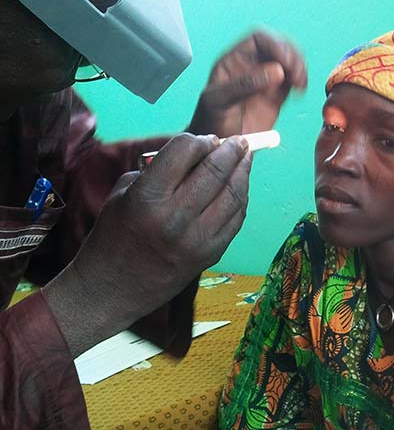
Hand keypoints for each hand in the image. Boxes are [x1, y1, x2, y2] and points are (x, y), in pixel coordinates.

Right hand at [43, 133, 251, 356]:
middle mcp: (174, 217)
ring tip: (245, 159)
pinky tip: (240, 187)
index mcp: (147, 197)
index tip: (207, 140)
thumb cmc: (115, 235)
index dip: (200, 140)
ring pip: (232, 194)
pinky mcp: (210, 254)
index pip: (184, 150)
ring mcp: (196, 238)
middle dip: (231, 150)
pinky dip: (241, 198)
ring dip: (243, 171)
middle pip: (215, 170)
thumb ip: (159, 170)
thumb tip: (200, 152)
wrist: (112, 289)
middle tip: (239, 142)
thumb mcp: (124, 193)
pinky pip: (236, 219)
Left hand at [187, 30, 306, 137]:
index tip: (285, 62)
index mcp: (234, 60)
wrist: (218, 145)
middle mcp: (252, 65)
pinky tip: (300, 90)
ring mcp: (266, 78)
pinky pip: (294, 78)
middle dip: (292, 56)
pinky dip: (301, 80)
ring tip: (300, 85)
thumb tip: (277, 71)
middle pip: (279, 46)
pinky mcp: (277, 94)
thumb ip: (245, 84)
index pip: (259, 39)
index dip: (275, 44)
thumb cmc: (211, 121)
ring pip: (290, 60)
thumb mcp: (220, 101)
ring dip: (299, 67)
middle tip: (297, 75)